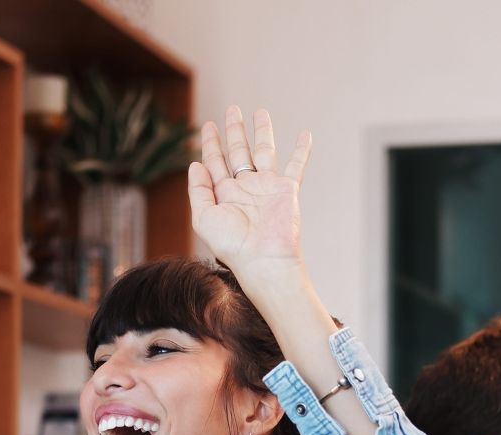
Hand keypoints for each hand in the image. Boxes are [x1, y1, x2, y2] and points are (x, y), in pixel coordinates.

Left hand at [189, 106, 312, 285]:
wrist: (263, 259)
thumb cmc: (231, 245)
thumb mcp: (203, 218)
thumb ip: (198, 190)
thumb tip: (195, 164)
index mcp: (224, 194)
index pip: (215, 162)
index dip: (211, 143)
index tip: (208, 125)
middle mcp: (245, 188)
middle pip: (238, 151)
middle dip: (234, 131)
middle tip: (232, 110)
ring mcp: (267, 187)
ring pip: (264, 152)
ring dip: (262, 132)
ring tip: (260, 112)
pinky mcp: (287, 190)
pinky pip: (296, 165)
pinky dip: (302, 150)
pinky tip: (305, 134)